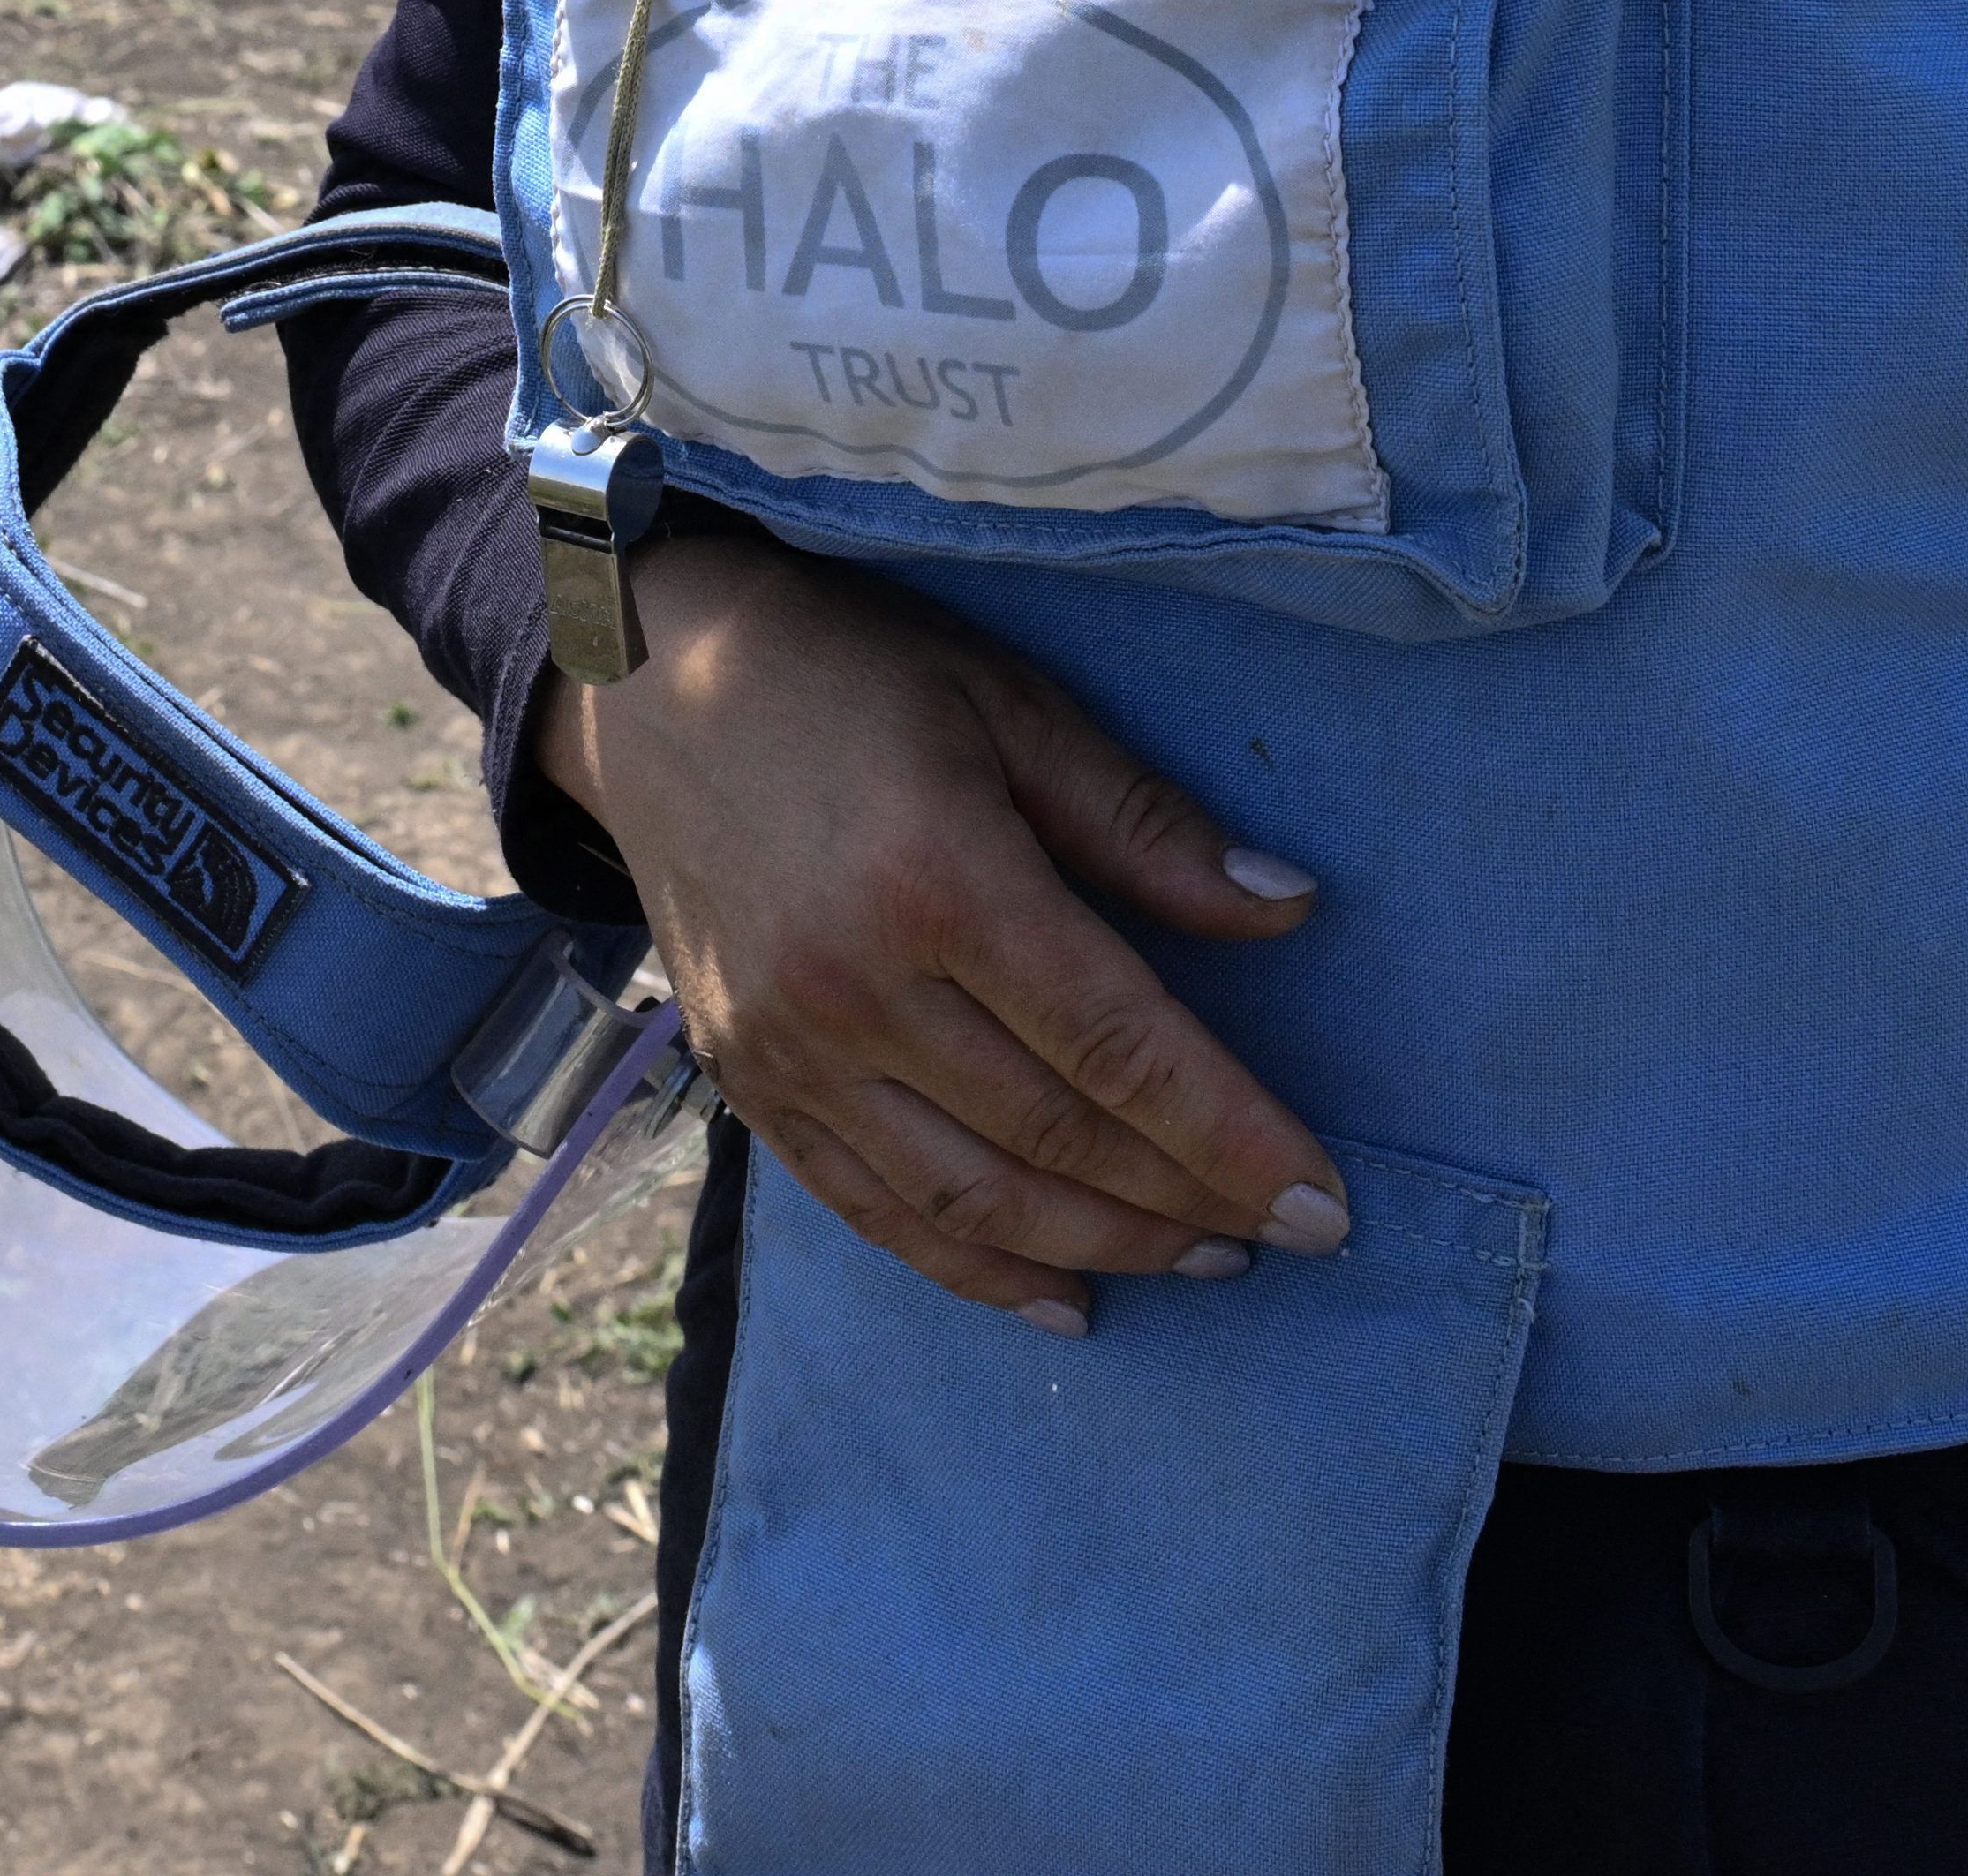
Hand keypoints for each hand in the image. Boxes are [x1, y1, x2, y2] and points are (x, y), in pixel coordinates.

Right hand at [526, 524, 1344, 1335]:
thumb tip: (1288, 911)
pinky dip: (973, 1272)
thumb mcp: (1013, 705)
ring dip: (1102, 1248)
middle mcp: (857, 987)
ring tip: (1204, 1261)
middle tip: (1287, 1237)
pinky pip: (872, 1209)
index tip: (1324, 1202)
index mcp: (940, 879)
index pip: (1119, 1047)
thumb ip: (1144, 825)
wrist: (643, 674)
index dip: (1231, 1137)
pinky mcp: (745, 1078)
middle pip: (1056, 1138)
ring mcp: (788, 1047)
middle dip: (1189, 1203)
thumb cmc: (851, 669)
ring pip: (971, 1200)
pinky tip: (1063, 1298)